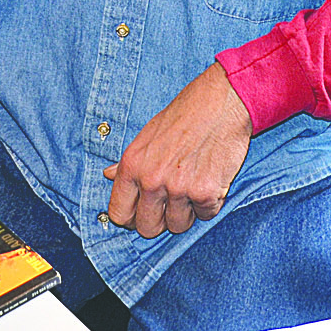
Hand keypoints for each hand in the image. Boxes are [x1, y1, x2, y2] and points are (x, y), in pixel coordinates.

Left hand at [103, 64, 251, 237]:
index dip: (131, 218)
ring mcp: (178, 188)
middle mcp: (151, 180)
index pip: (119, 214)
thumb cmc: (185, 114)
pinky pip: (205, 216)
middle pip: (147, 228)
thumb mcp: (147, 134)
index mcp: (132, 166)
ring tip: (193, 187)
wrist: (222, 102)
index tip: (142, 213)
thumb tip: (108, 175)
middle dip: (160, 221)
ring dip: (187, 212)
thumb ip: (128, 162)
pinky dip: (210, 204)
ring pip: (178, 226)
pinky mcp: (205, 193)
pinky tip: (211, 181)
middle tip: (171, 205)